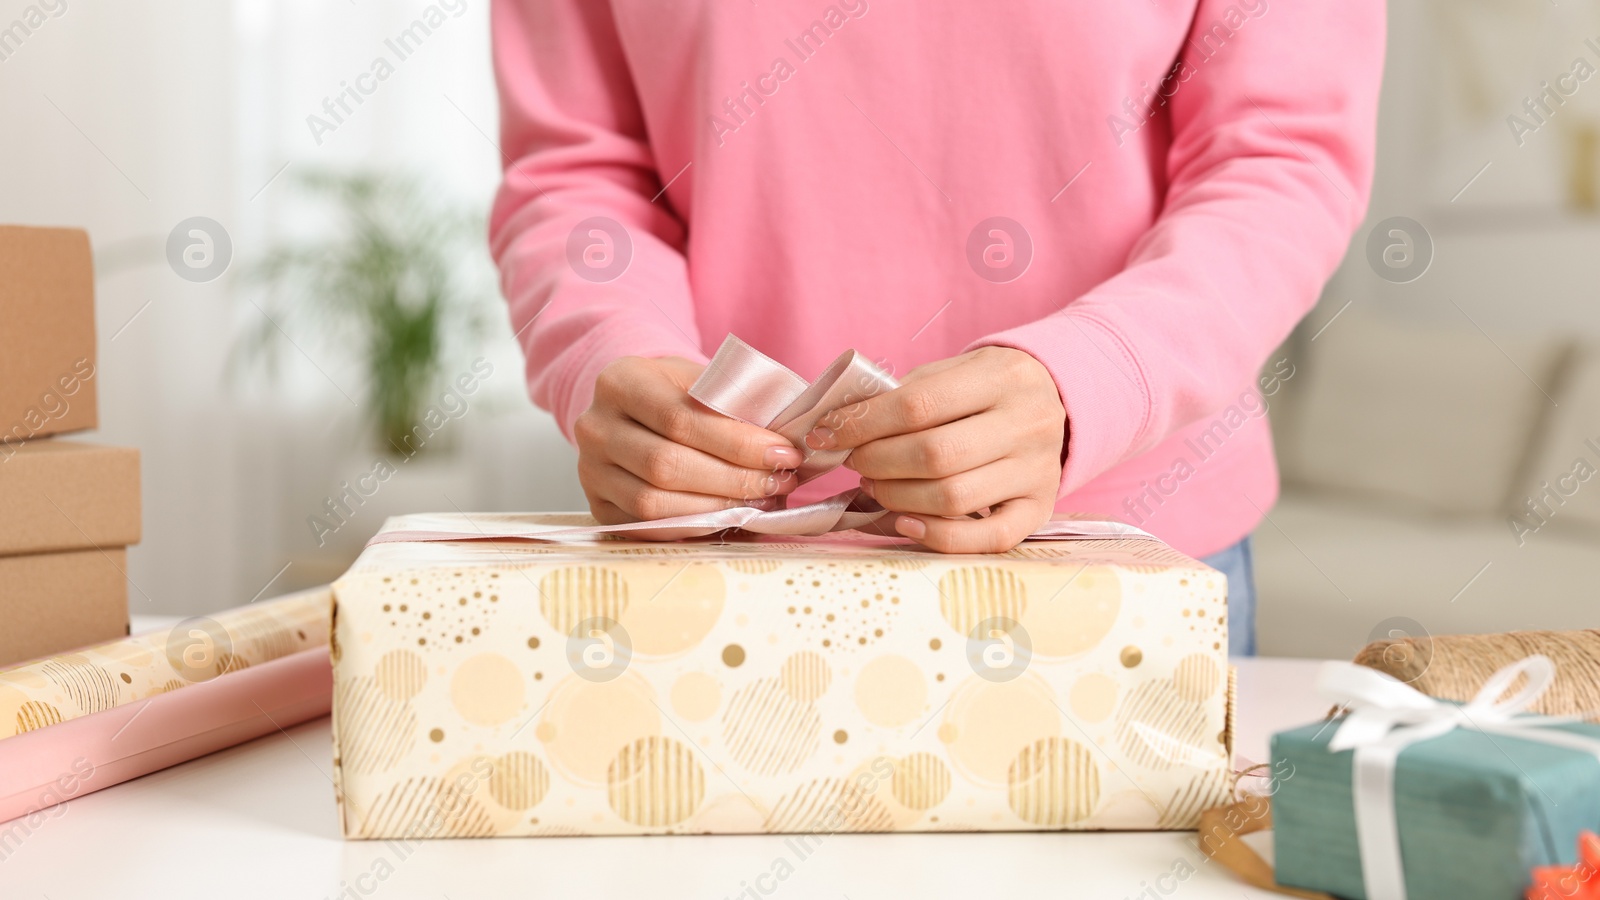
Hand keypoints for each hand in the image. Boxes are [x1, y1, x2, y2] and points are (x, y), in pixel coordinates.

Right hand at [576, 356, 801, 525]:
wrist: (637, 407)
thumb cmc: (682, 392)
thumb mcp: (705, 379)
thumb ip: (739, 403)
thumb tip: (789, 441)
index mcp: (620, 381)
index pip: (680, 418)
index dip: (737, 442)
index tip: (783, 453)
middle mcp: (594, 426)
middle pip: (666, 465)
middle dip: (733, 480)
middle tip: (778, 482)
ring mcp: (590, 470)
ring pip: (654, 503)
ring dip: (716, 508)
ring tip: (759, 502)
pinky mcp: (598, 506)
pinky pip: (648, 528)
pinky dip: (694, 527)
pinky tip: (729, 518)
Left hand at [807, 347, 1065, 552]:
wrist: (1054, 401)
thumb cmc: (984, 389)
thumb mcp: (952, 372)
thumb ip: (904, 395)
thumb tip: (839, 427)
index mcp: (1003, 377)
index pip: (917, 405)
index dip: (862, 423)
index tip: (827, 433)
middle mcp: (1028, 424)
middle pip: (934, 455)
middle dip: (877, 463)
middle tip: (854, 462)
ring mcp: (1038, 470)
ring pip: (953, 497)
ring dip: (897, 497)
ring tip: (874, 487)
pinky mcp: (1039, 509)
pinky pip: (986, 537)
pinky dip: (938, 535)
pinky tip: (905, 522)